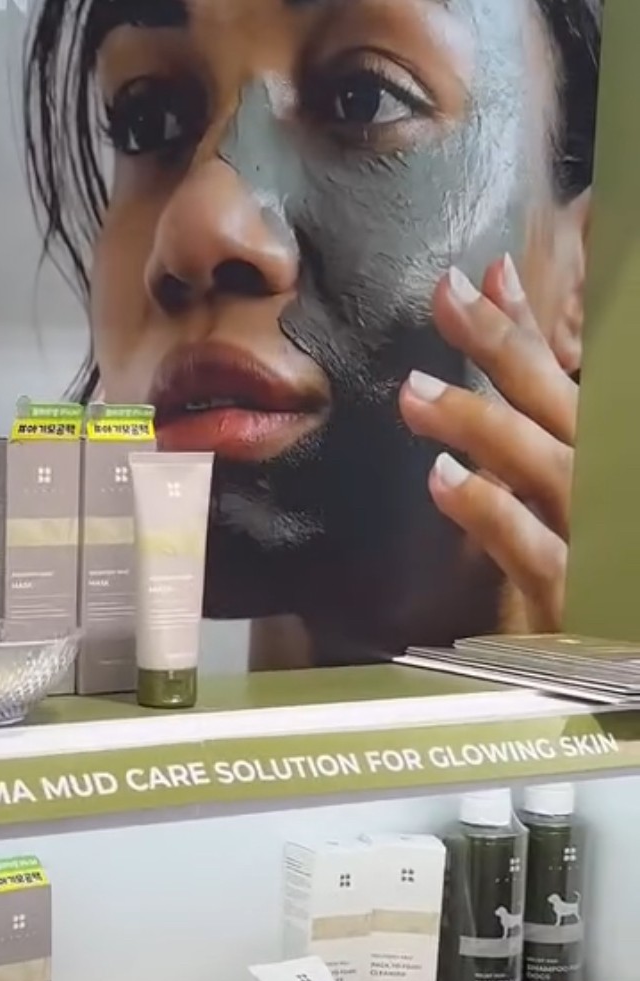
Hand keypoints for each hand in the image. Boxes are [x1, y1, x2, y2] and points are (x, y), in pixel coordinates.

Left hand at [398, 256, 576, 633]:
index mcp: (608, 454)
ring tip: (413, 392)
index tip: (484, 273)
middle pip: (559, 402)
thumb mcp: (567, 496)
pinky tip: (442, 478)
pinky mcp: (576, 595)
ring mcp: (600, 536)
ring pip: (542, 465)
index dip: (529, 323)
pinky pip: (529, 547)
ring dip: (480, 422)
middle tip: (444, 299)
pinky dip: (488, 510)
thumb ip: (536, 418)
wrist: (622, 656)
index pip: (569, 376)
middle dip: (502, 346)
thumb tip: (501, 320)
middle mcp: (613, 481)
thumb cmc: (598, 570)